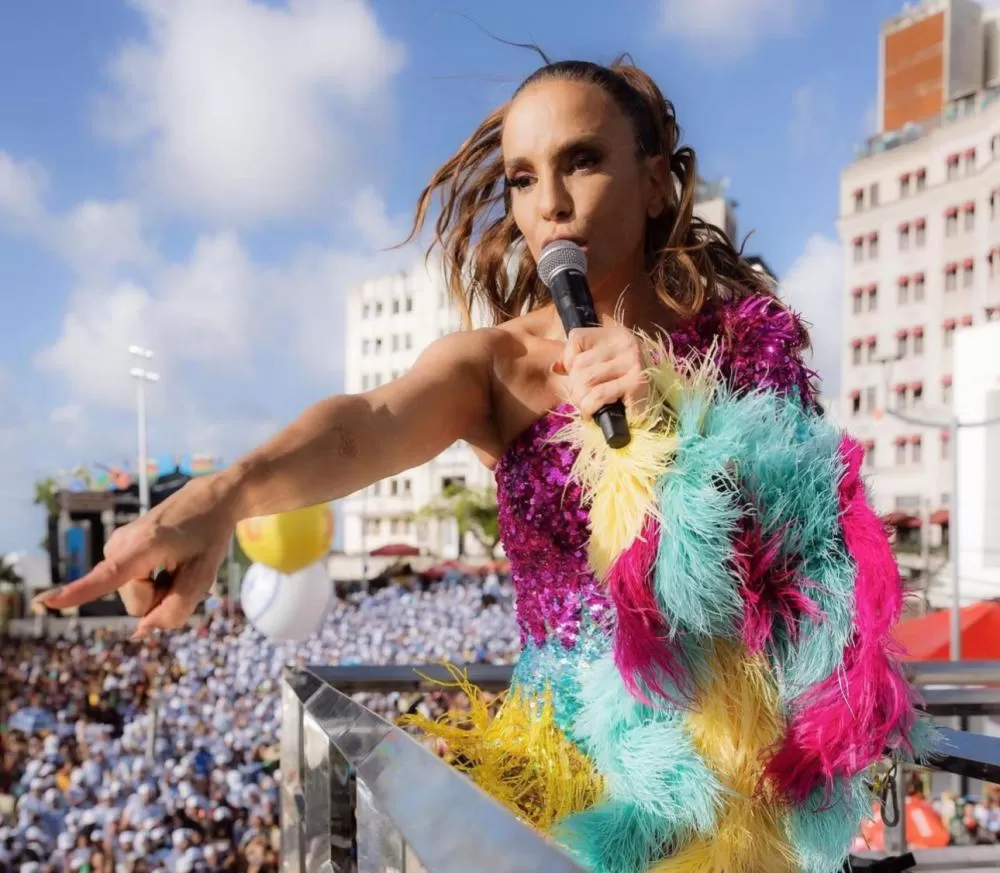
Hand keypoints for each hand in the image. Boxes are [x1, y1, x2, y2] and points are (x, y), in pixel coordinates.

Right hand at [32, 473, 239, 637]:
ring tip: (178, 563)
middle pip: (138, 604)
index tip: (46, 602)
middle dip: (163, 598)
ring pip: (136, 598)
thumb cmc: (209, 537)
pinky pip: (133, 586)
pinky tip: (169, 563)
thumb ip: (177, 608)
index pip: (110, 576)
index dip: (79, 592)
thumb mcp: (204, 575)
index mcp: (145, 545)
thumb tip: (140, 631)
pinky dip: (154, 582)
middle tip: (184, 569)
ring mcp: (115, 546)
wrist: (207, 500)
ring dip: (161, 590)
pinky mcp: (116, 550)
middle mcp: (121, 544)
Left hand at [554, 319, 648, 419]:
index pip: (576, 338)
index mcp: (615, 334)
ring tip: (588, 407)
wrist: (657, 408)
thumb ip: (577, 363)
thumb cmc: (623, 387)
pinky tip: (592, 414)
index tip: (578, 377)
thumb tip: (555, 367)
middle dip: (574, 387)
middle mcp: (626, 343)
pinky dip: (589, 409)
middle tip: (583, 399)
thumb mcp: (600, 367)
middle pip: (578, 364)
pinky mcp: (637, 383)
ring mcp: (633, 361)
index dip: (569, 361)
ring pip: (585, 380)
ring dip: (581, 400)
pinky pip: (598, 396)